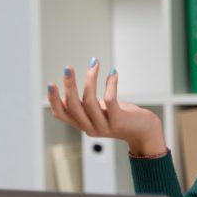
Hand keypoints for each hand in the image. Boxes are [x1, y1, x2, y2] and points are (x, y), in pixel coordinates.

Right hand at [46, 59, 165, 155]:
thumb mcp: (100, 112)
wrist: (145, 132)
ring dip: (90, 79)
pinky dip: (110, 83)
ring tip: (94, 64)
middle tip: (68, 68)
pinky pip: (110, 99)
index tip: (51, 83)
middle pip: (73, 105)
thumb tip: (68, 93)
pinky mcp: (119, 121)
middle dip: (69, 85)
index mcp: (83, 124)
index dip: (54, 100)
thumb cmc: (123, 118)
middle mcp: (91, 128)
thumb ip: (85, 106)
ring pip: (90, 100)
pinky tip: (112, 73)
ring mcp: (105, 126)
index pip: (61, 114)